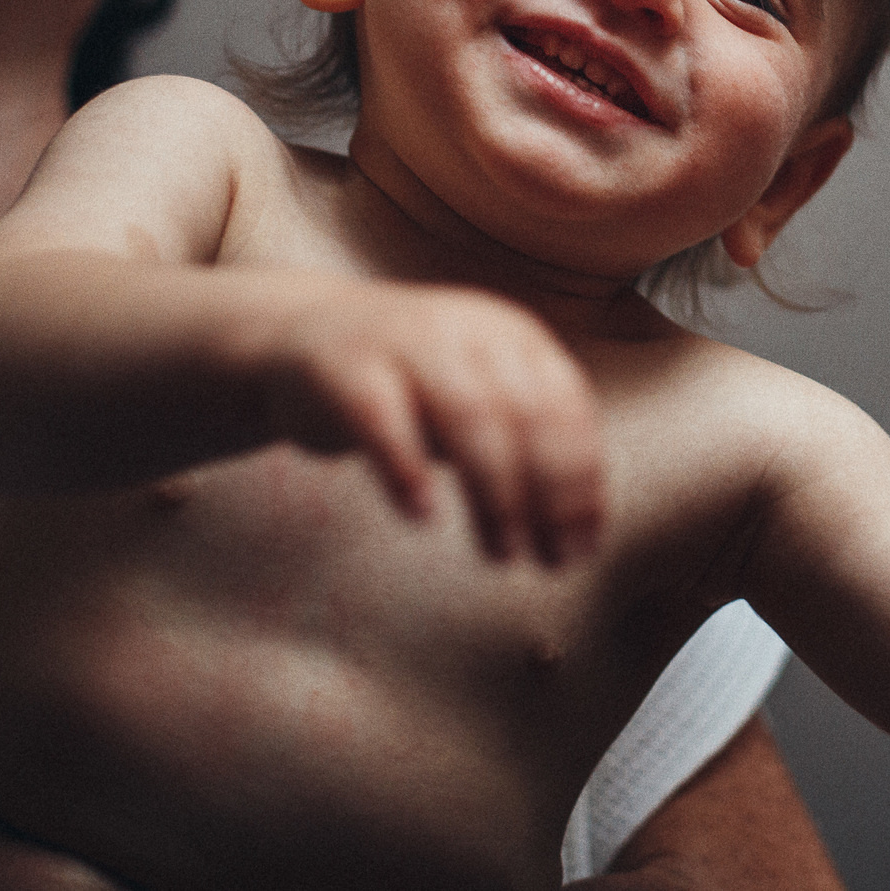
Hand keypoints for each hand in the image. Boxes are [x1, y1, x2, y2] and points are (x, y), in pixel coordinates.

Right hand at [264, 283, 605, 564]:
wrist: (304, 335)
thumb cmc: (412, 388)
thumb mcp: (482, 401)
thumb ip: (528, 449)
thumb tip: (583, 532)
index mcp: (514, 336)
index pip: (566, 405)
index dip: (582, 479)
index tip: (585, 544)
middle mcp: (468, 328)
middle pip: (525, 412)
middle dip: (548, 494)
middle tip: (552, 562)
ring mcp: (406, 342)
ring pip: (468, 415)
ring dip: (495, 492)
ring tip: (502, 553)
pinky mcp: (346, 366)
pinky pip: (382, 418)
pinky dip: (407, 468)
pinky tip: (423, 515)